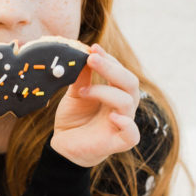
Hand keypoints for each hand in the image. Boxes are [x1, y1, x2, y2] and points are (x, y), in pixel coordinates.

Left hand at [51, 44, 140, 166]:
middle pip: (129, 83)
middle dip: (111, 69)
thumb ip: (82, 76)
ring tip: (83, 91)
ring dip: (105, 92)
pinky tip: (112, 116)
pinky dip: (126, 124)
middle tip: (91, 59)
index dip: (108, 59)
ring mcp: (122, 124)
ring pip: (127, 103)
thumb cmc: (73, 119)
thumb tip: (83, 53)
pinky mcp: (117, 143)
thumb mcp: (75, 93)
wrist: (63, 147)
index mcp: (116, 93)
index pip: (120, 72)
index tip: (92, 48)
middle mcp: (123, 107)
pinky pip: (132, 135)